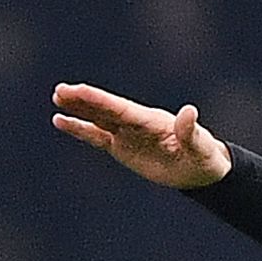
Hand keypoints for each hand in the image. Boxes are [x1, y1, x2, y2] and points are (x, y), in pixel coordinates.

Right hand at [51, 83, 232, 188]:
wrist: (200, 170)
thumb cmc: (204, 157)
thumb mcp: (200, 147)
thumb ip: (190, 131)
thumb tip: (190, 111)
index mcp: (151, 121)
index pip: (121, 109)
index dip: (99, 100)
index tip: (80, 90)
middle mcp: (136, 123)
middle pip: (105, 109)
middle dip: (84, 100)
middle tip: (60, 90)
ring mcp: (127, 133)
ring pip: (98, 118)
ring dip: (78, 108)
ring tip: (57, 97)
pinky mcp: (122, 146)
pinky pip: (97, 137)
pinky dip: (80, 129)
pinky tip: (61, 121)